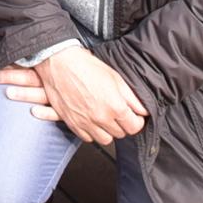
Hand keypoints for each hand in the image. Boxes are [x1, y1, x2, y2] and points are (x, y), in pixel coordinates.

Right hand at [0, 45, 146, 143]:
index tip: (134, 115)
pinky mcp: (73, 124)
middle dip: (122, 124)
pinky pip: (88, 138)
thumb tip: (143, 110)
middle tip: (118, 113)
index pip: (134, 127)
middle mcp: (101, 118)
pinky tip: (92, 120)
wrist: (59, 63)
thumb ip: (132, 97)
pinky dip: (92, 132)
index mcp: (115, 106)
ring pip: (105, 140)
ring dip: (108, 131)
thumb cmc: (86, 66)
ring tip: (105, 118)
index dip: (136, 121)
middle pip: (121, 134)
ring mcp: (86, 123)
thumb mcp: (115, 77)